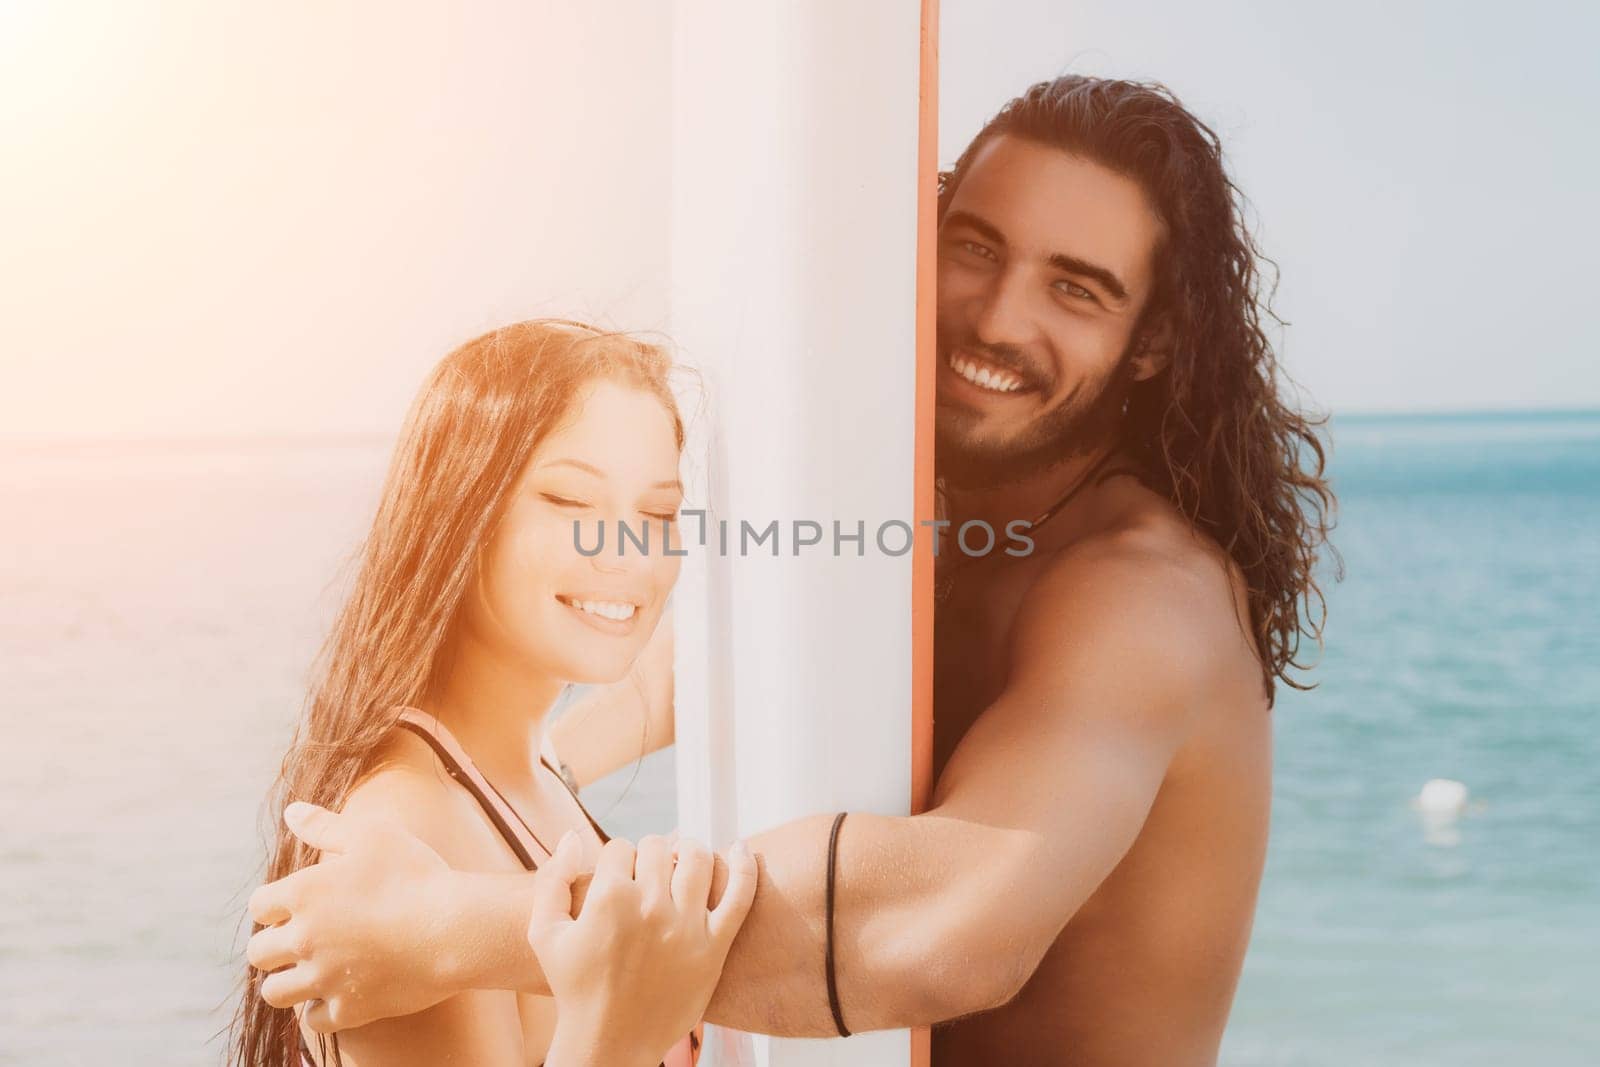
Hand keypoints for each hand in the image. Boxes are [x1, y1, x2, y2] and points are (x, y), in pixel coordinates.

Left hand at [247, 802, 459, 1031]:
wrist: (453, 928)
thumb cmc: (415, 874)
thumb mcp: (372, 835)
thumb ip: (325, 825)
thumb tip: (290, 811)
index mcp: (303, 895)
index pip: (259, 906)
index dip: (274, 904)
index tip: (295, 904)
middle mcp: (304, 940)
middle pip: (258, 954)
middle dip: (273, 945)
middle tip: (301, 939)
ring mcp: (324, 979)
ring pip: (275, 993)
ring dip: (288, 981)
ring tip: (312, 970)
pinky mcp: (349, 1008)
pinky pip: (314, 1020)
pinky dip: (320, 1009)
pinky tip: (338, 992)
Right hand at [531, 832, 757, 1066]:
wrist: (610, 1042)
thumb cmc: (574, 987)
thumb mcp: (545, 934)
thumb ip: (552, 879)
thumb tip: (570, 835)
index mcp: (609, 898)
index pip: (621, 847)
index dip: (617, 861)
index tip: (617, 881)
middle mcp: (650, 906)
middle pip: (658, 847)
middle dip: (650, 856)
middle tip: (648, 876)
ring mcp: (686, 926)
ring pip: (696, 858)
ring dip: (688, 852)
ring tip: (681, 864)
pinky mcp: (714, 947)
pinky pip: (740, 894)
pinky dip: (743, 865)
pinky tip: (738, 849)